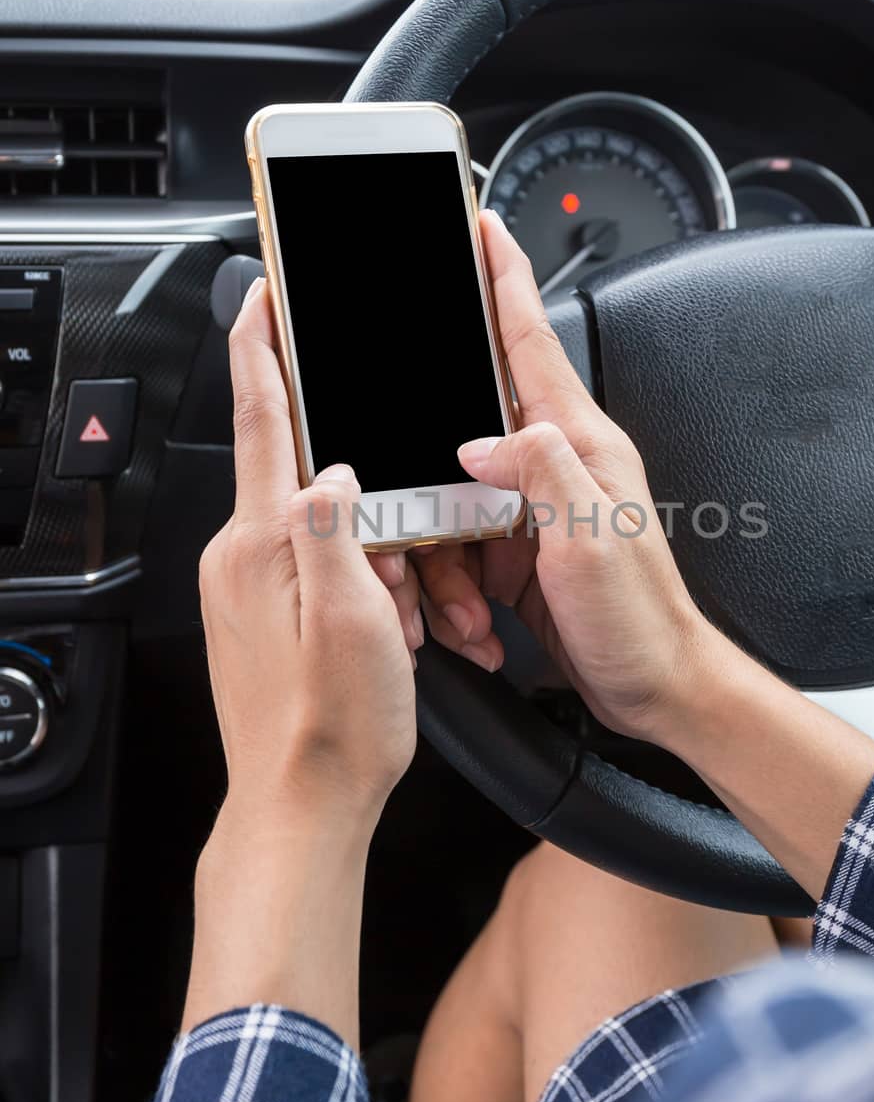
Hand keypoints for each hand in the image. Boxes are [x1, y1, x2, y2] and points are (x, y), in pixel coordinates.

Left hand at [200, 278, 417, 825]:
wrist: (302, 806)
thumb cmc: (335, 729)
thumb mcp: (356, 619)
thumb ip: (338, 527)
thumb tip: (333, 465)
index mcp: (262, 543)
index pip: (258, 418)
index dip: (261, 348)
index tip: (261, 295)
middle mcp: (241, 557)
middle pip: (302, 473)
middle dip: (362, 489)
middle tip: (400, 557)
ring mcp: (246, 587)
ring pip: (320, 526)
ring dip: (371, 554)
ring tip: (406, 621)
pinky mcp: (259, 614)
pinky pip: (317, 568)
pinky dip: (361, 583)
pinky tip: (390, 629)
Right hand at [414, 211, 718, 745]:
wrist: (657, 686)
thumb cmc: (639, 618)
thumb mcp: (590, 532)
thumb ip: (538, 467)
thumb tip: (480, 435)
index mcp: (578, 443)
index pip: (531, 340)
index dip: (504, 278)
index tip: (481, 226)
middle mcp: (554, 465)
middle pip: (468, 422)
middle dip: (430, 460)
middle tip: (427, 506)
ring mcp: (534, 508)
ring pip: (450, 496)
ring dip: (441, 558)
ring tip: (472, 608)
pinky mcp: (519, 550)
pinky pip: (458, 546)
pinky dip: (452, 587)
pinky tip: (474, 623)